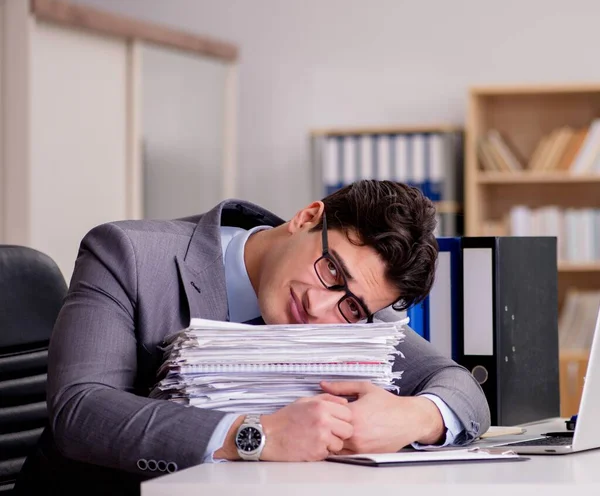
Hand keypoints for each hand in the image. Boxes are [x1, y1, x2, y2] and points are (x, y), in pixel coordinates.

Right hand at [259, 394, 353, 460]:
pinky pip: (329, 453)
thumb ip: (326, 398)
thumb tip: (344, 401)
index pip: (348, 414)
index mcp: (321, 406)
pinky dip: (322, 451)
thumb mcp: (305, 401)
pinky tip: (311, 445)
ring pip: (340, 444)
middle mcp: (323, 421)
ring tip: (318, 439)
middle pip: (348, 430)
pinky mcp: (317, 452)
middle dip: (341, 432)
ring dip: (332, 443)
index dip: (343, 419)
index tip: (336, 421)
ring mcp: (321, 438)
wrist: (269, 436)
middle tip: (330, 432)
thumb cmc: (285, 419)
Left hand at [320, 381, 444, 453]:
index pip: (327, 414)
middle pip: (329, 432)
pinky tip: (348, 436)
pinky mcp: (365, 454)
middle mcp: (355, 432)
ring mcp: (360, 446)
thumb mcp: (365, 388)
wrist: (409, 420)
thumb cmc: (388, 404)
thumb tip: (323, 385)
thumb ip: (341, 387)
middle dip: (327, 425)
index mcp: (353, 414)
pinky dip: (343, 446)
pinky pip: (346, 453)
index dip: (324, 410)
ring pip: (335, 445)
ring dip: (334, 437)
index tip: (326, 407)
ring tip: (338, 427)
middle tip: (328, 419)